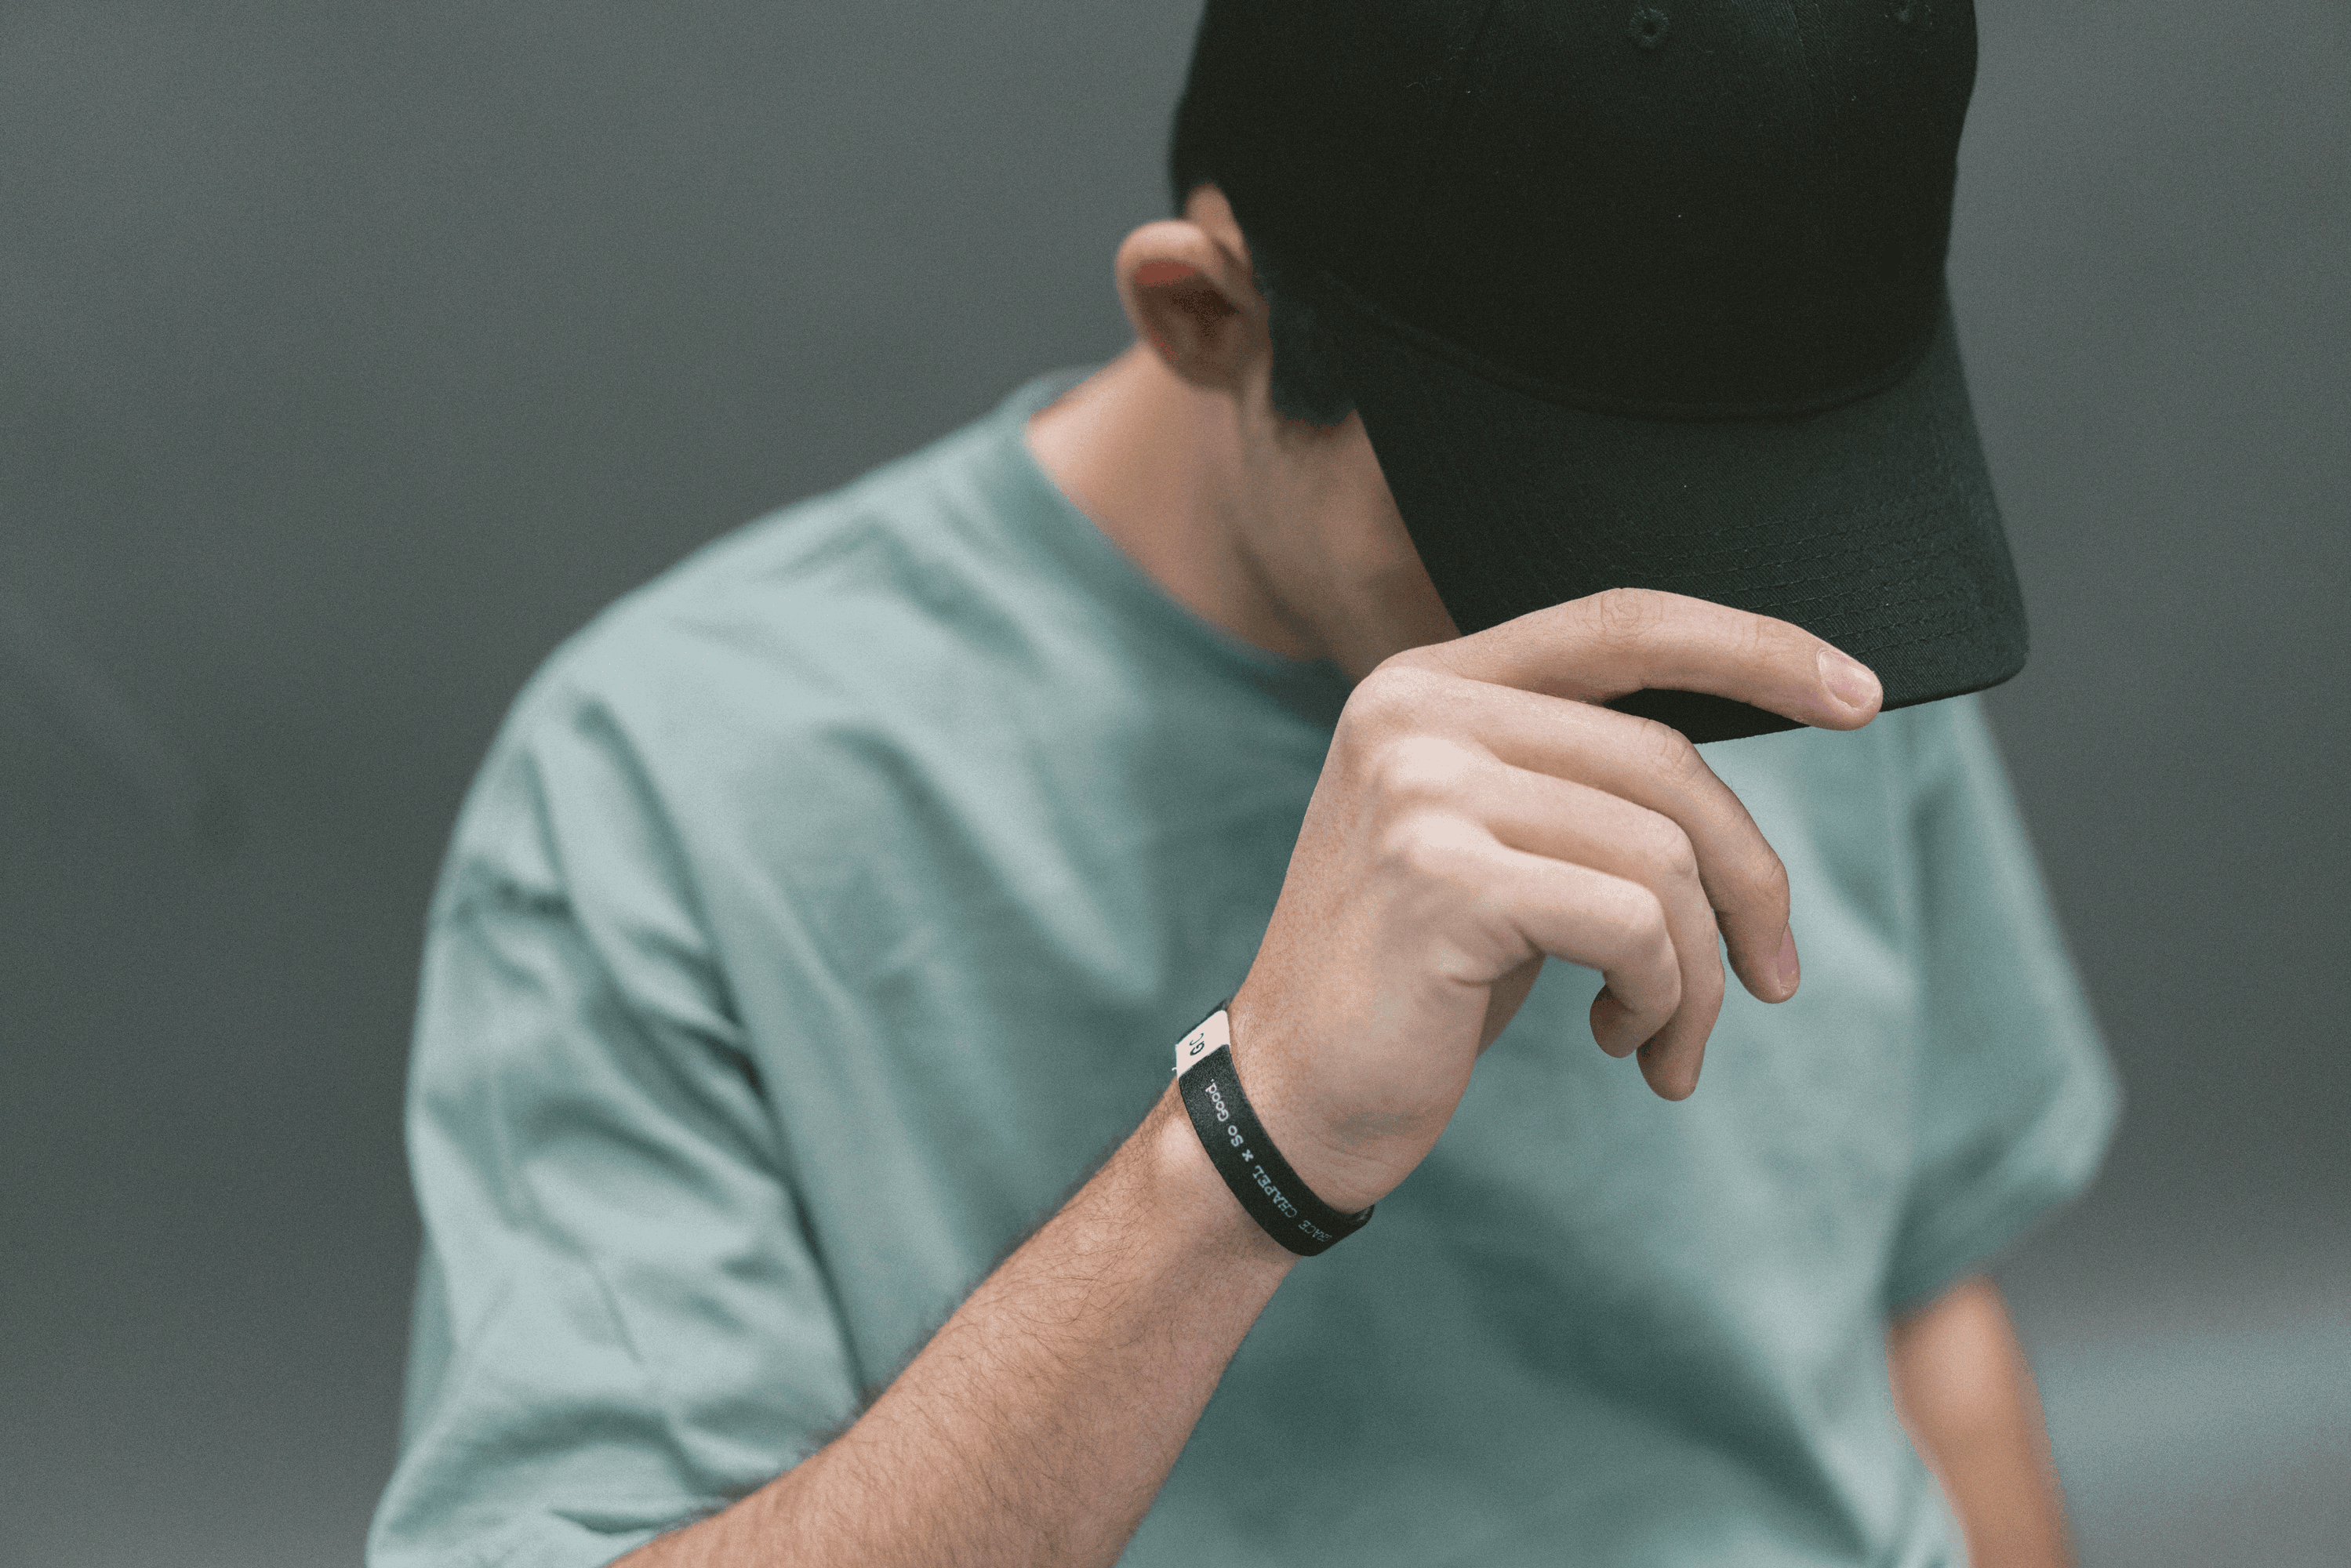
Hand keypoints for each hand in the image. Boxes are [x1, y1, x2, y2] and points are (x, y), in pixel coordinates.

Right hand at [1229, 587, 1882, 1210]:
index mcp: (1425, 684)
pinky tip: (1620, 1041)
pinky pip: (1634, 924)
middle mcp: (1413, 713)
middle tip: (1772, 978)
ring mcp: (1420, 790)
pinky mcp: (1440, 881)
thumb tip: (1731, 785)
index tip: (1861, 694)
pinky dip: (1660, 998)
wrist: (1289, 1099)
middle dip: (1750, 880)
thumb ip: (1574, 779)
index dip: (1754, 646)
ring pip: (1663, 856)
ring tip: (1664, 1037)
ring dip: (1698, 971)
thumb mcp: (1488, 845)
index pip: (1621, 625)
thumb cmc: (1413, 980)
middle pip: (1667, 762)